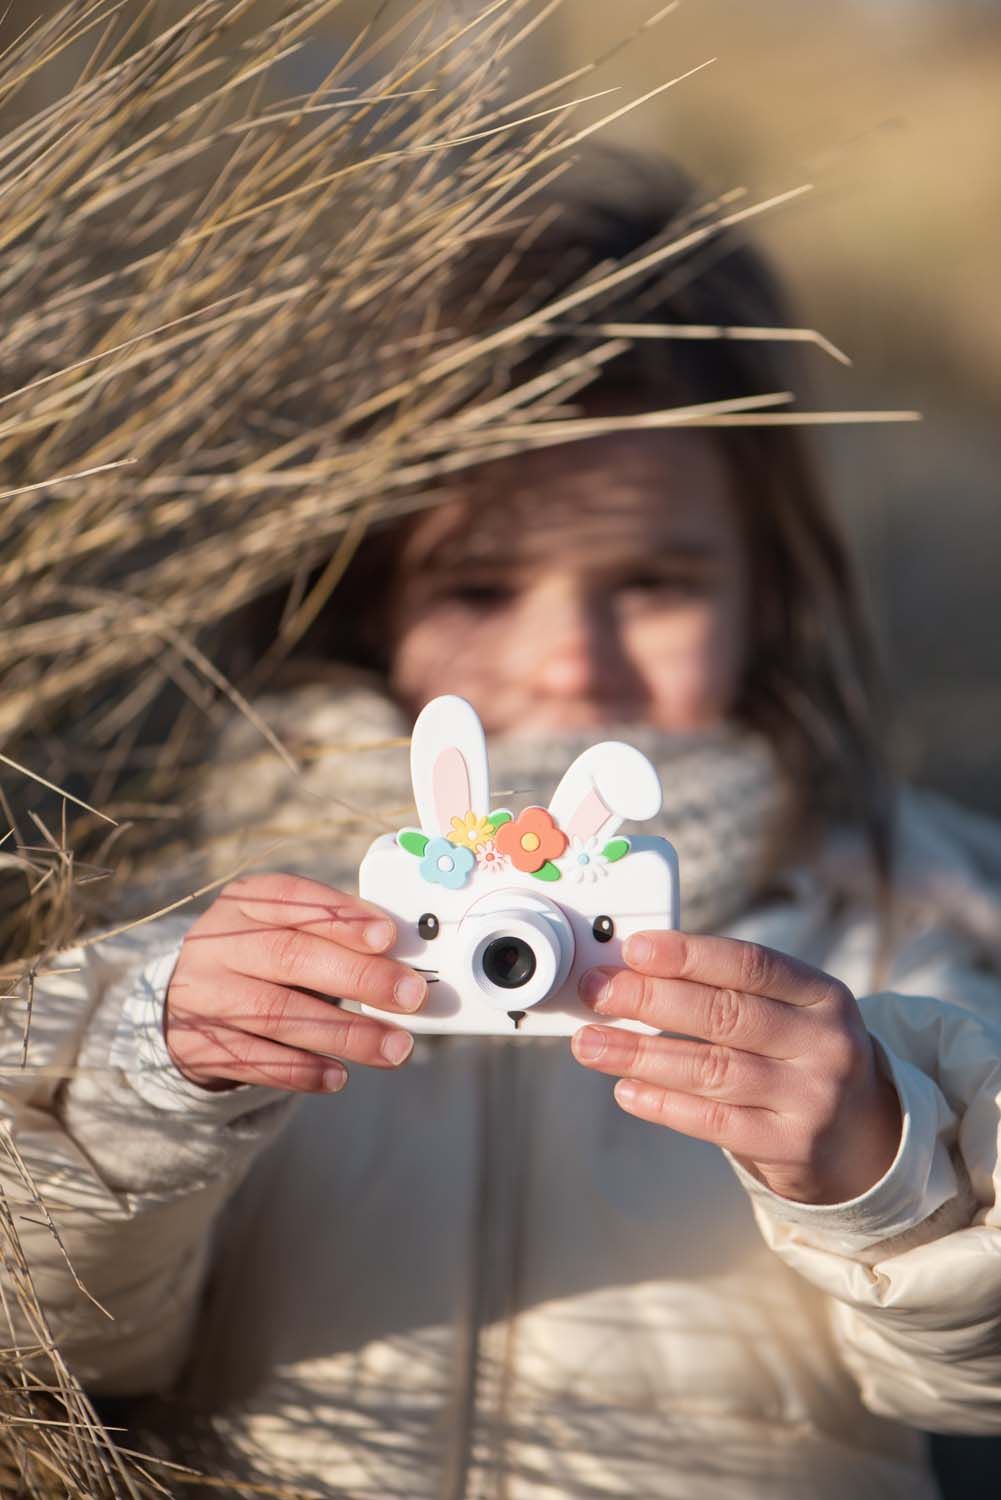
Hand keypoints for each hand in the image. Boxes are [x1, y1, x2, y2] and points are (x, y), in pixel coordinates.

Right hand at [165, 872, 426, 1093]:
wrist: (189, 1004)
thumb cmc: (262, 959)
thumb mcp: (284, 928)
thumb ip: (333, 935)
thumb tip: (404, 958)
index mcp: (245, 901)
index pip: (292, 899)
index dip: (340, 917)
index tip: (388, 937)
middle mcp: (216, 943)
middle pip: (290, 955)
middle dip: (358, 977)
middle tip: (412, 996)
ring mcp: (202, 995)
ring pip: (277, 1013)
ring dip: (343, 1033)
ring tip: (394, 1048)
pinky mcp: (197, 1045)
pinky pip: (254, 1060)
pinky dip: (301, 1070)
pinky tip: (339, 1076)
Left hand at [571, 930, 902, 1204]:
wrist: (863, 1141)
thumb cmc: (802, 1059)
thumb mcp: (791, 1014)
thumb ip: (729, 991)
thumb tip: (635, 971)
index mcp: (822, 995)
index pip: (750, 964)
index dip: (689, 954)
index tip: (634, 949)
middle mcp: (824, 1043)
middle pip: (725, 1014)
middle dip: (651, 999)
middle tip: (598, 992)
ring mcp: (809, 1097)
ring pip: (711, 1069)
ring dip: (640, 1054)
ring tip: (590, 1044)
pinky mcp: (789, 1145)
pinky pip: (712, 1122)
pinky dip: (663, 1104)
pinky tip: (626, 1090)